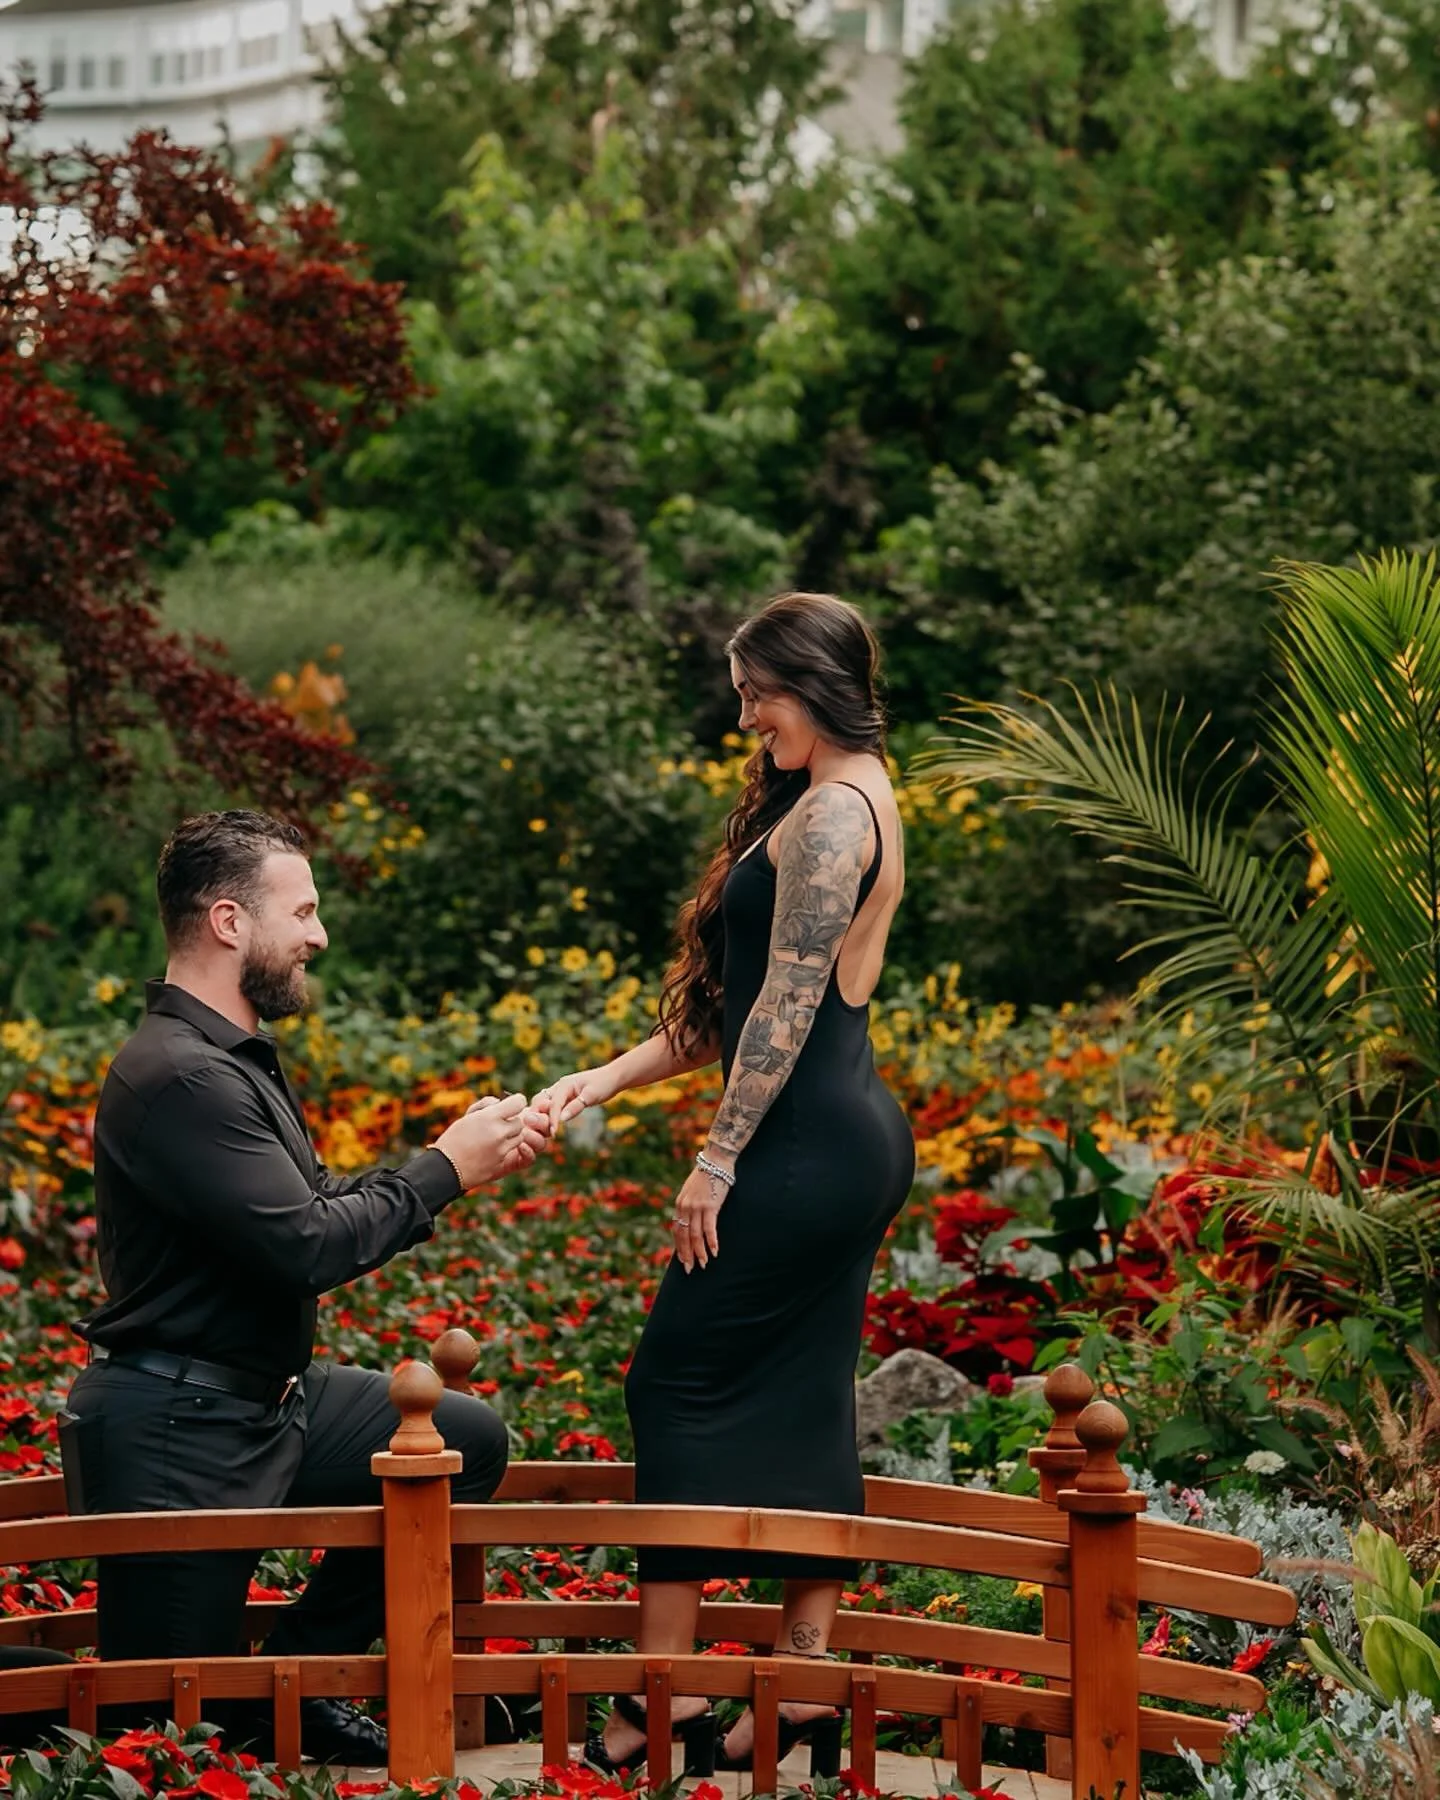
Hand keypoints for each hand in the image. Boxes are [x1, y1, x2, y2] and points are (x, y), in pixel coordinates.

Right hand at [435, 1092, 548, 1187]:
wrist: (446, 1168)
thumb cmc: (454, 1139)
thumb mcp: (467, 1117)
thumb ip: (485, 1105)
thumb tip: (499, 1102)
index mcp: (489, 1117)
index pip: (519, 1102)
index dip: (516, 1102)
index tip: (510, 1105)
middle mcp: (498, 1133)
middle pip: (520, 1122)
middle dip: (512, 1121)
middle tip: (499, 1124)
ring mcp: (501, 1149)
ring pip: (519, 1138)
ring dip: (511, 1136)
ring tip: (494, 1138)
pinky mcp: (502, 1163)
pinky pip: (511, 1152)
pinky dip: (505, 1149)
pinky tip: (489, 1151)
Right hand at [533, 1069, 609, 1130]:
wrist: (613, 1077)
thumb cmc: (604, 1084)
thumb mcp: (592, 1096)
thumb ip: (576, 1106)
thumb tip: (561, 1119)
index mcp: (564, 1084)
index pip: (553, 1104)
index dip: (552, 1119)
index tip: (552, 1134)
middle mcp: (559, 1086)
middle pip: (540, 1101)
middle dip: (538, 1115)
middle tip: (543, 1132)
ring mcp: (560, 1090)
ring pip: (543, 1103)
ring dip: (541, 1115)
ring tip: (545, 1131)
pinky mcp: (564, 1096)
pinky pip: (552, 1105)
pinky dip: (549, 1115)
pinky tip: (551, 1125)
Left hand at [670, 1155, 732, 1271]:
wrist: (716, 1160)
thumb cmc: (706, 1176)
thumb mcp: (691, 1191)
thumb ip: (689, 1205)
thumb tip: (690, 1221)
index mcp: (679, 1204)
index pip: (676, 1230)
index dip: (679, 1247)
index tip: (682, 1260)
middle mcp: (685, 1207)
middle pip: (683, 1236)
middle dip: (686, 1254)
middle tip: (690, 1269)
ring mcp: (697, 1207)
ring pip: (695, 1235)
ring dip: (699, 1251)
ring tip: (703, 1264)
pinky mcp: (710, 1206)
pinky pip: (709, 1228)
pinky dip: (711, 1242)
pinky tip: (714, 1252)